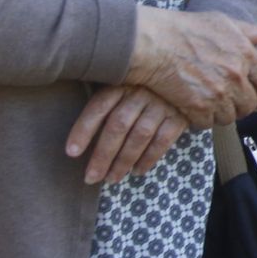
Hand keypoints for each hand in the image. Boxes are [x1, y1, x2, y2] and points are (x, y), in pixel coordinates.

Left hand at [66, 85, 187, 184]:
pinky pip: (163, 140)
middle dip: (103, 155)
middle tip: (91, 178)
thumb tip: (78, 133)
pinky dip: (149, 159)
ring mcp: (162, 103)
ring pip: (139, 135)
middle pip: (118, 125)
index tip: (71, 153)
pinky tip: (137, 171)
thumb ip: (105, 100)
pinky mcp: (180, 115)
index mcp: (122, 83)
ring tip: (112, 179)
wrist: (185, 79)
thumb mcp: (122, 84)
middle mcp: (141, 91)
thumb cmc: (142, 87)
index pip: (99, 107)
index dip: (84, 130)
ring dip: (124, 161)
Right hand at [125, 8, 256, 127]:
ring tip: (211, 105)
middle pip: (250, 104)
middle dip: (242, 106)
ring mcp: (218, 93)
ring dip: (222, 114)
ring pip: (230, 117)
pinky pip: (208, 124)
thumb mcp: (224, 22)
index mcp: (246, 54)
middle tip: (231, 104)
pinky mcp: (198, 107)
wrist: (154, 43)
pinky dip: (202, 120)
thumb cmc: (187, 29)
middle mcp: (236, 76)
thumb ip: (251, 30)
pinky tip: (195, 109)